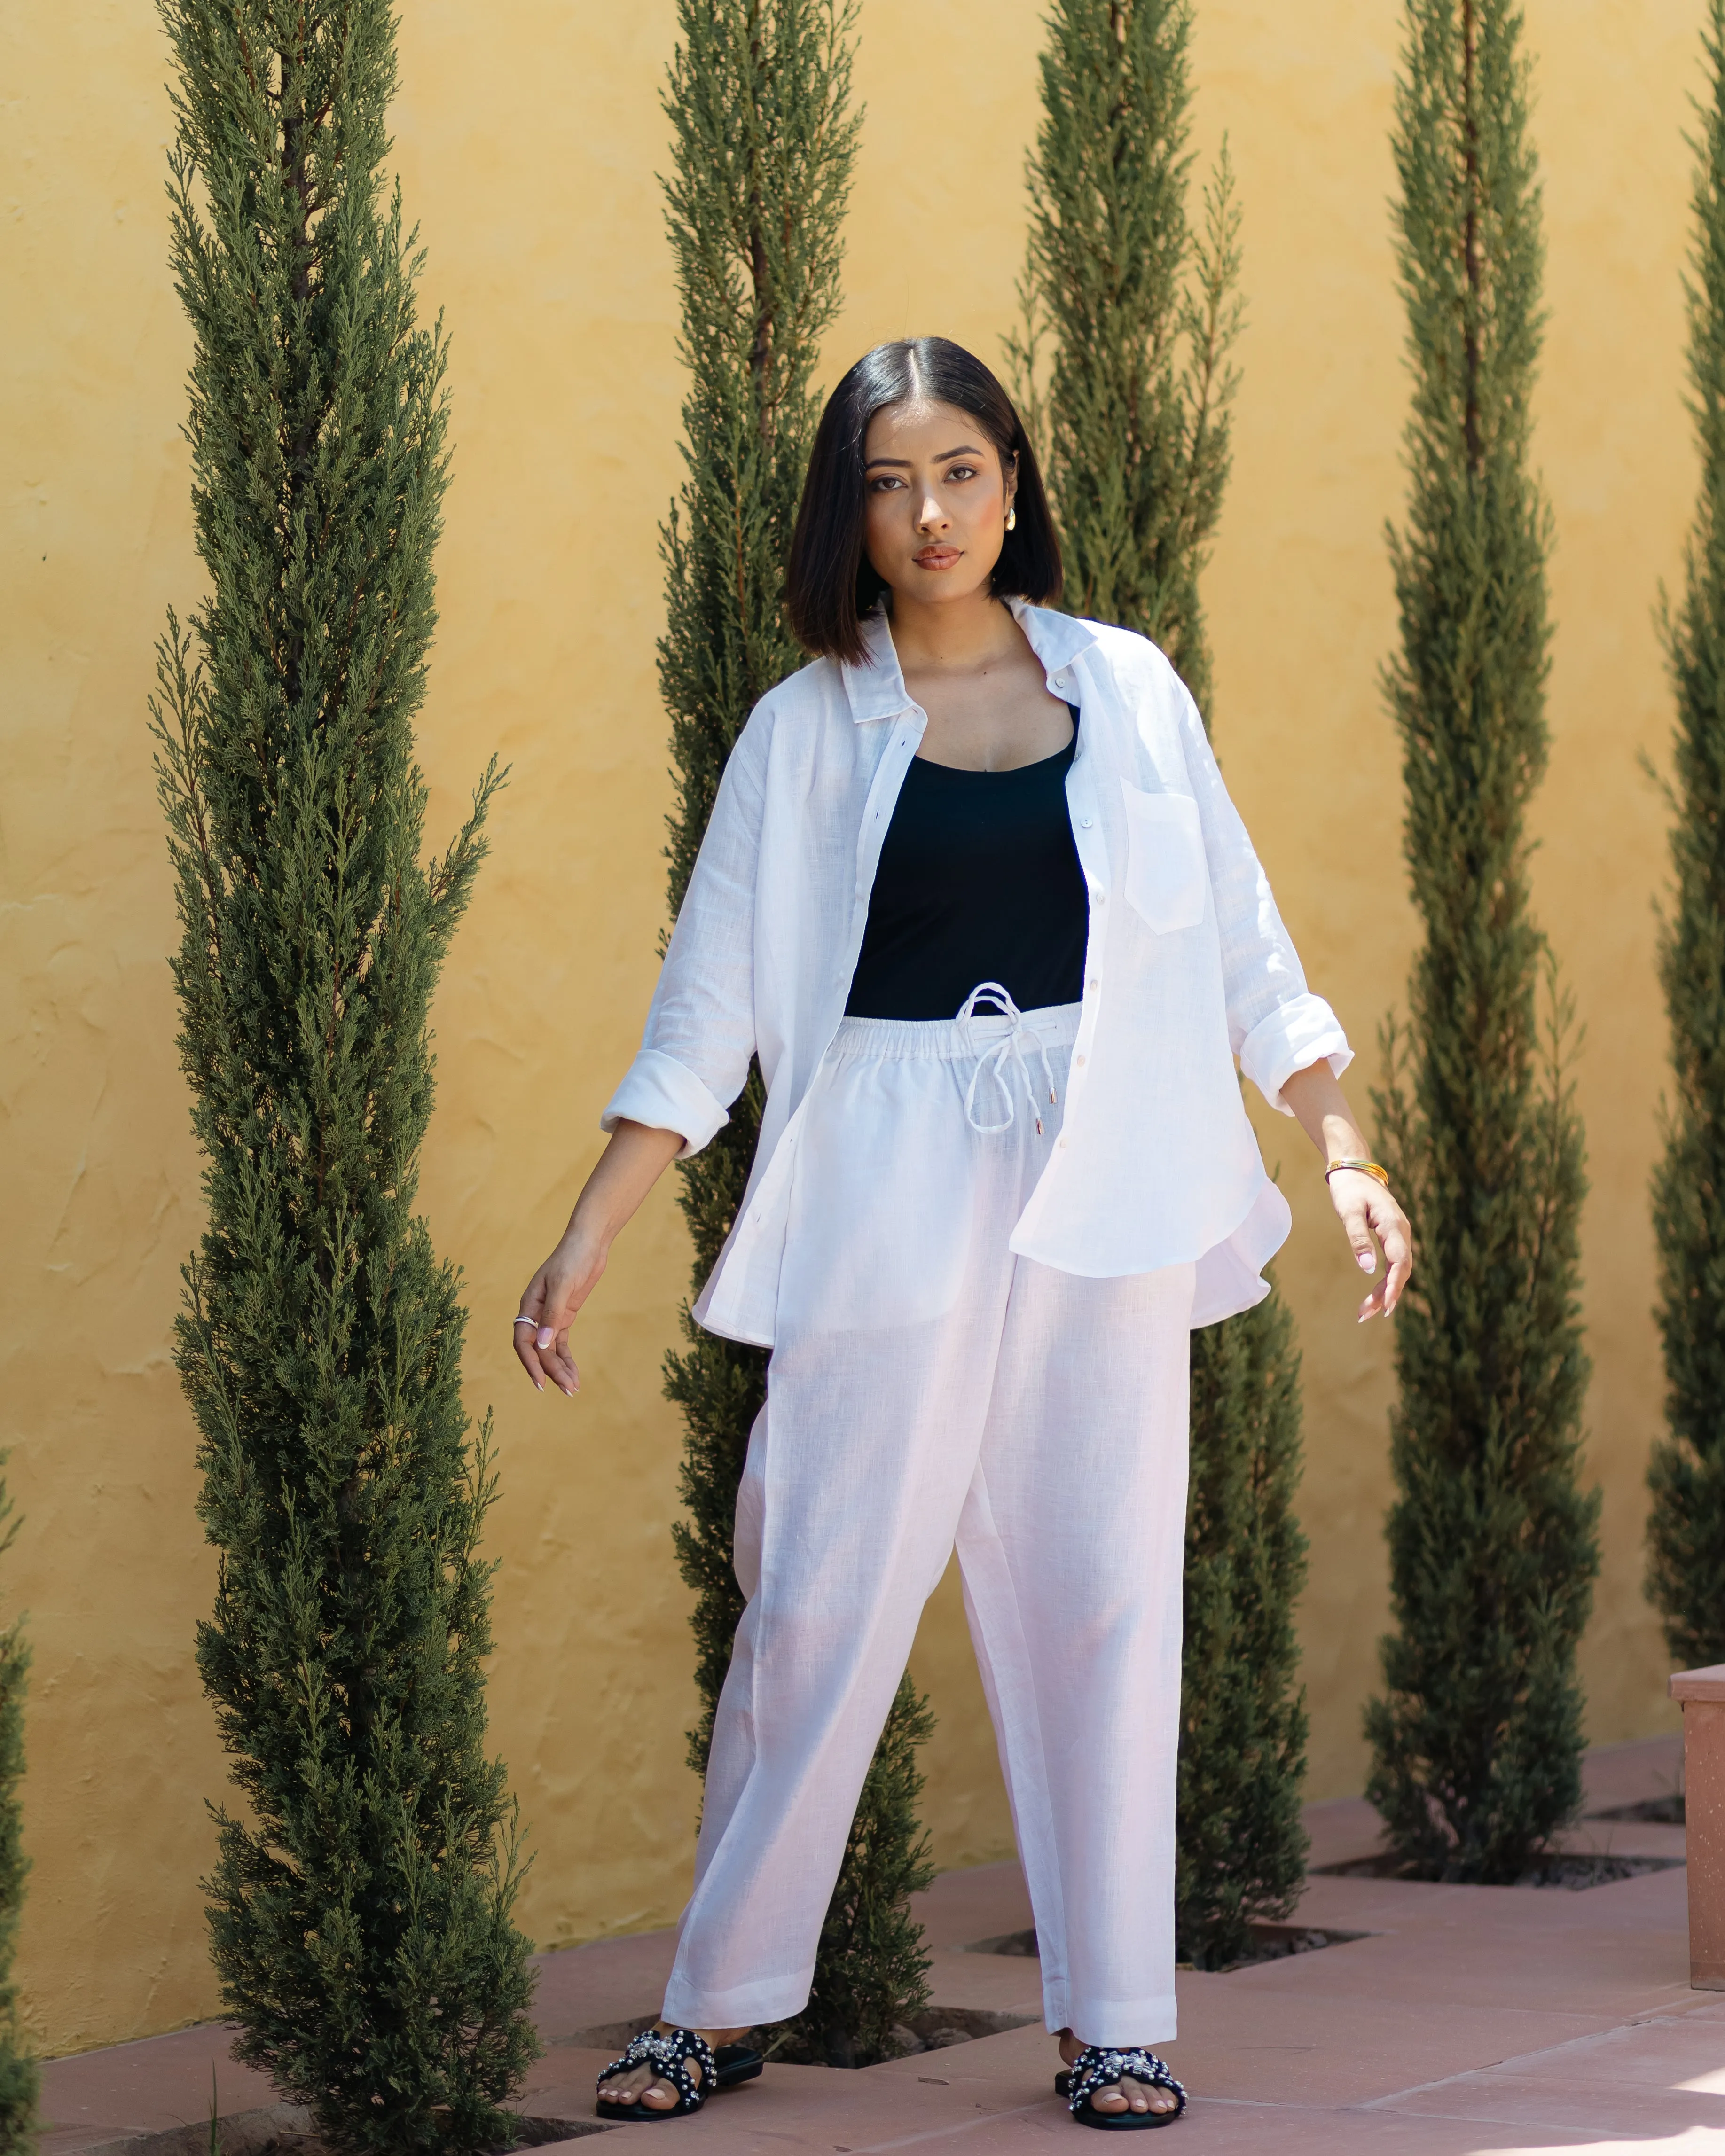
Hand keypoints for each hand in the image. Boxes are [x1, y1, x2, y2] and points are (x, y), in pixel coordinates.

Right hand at [513, 1233, 605, 1396]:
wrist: (588, 1243)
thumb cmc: (572, 1259)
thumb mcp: (563, 1285)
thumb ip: (553, 1315)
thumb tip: (542, 1345)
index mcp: (529, 1305)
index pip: (523, 1341)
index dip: (530, 1363)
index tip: (541, 1382)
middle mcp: (536, 1314)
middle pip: (539, 1350)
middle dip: (551, 1371)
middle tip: (567, 1390)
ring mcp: (550, 1316)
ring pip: (550, 1351)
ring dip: (560, 1369)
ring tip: (572, 1389)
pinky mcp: (564, 1316)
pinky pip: (561, 1344)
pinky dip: (567, 1359)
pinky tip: (574, 1374)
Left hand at [1328, 1170, 1411, 1321]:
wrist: (1354, 1170)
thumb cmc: (1350, 1189)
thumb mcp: (1349, 1212)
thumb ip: (1358, 1239)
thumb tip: (1367, 1269)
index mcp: (1394, 1226)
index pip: (1400, 1262)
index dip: (1394, 1286)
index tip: (1386, 1307)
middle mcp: (1402, 1232)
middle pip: (1400, 1270)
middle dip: (1387, 1295)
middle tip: (1366, 1315)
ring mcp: (1398, 1235)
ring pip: (1397, 1269)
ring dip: (1384, 1291)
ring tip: (1366, 1311)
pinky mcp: (1392, 1237)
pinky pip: (1393, 1263)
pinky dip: (1384, 1280)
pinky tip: (1375, 1294)